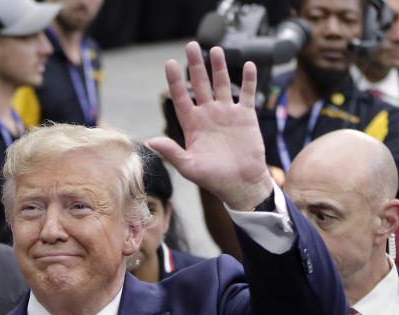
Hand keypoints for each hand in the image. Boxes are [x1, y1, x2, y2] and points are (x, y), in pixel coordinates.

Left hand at [147, 42, 272, 210]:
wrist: (240, 184)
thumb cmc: (213, 178)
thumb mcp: (189, 167)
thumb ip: (171, 152)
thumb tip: (151, 141)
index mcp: (192, 125)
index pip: (181, 97)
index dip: (175, 81)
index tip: (170, 63)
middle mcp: (208, 115)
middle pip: (200, 84)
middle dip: (196, 65)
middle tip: (191, 45)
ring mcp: (227, 114)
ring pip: (221, 84)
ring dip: (219, 67)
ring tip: (215, 49)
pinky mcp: (245, 116)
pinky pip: (246, 94)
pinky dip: (248, 80)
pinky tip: (247, 65)